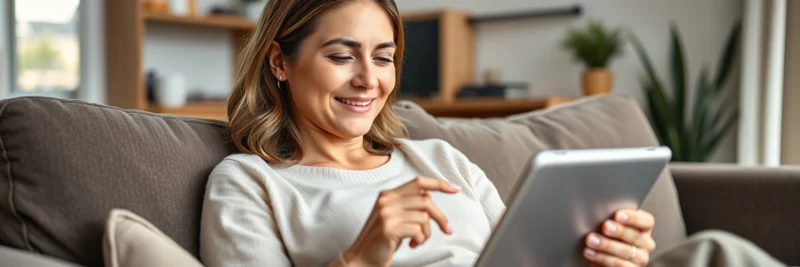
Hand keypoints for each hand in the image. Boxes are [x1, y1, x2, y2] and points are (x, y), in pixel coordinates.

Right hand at [341, 177, 460, 266]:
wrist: (361, 258)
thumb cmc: (382, 239)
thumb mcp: (394, 217)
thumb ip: (408, 204)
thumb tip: (429, 197)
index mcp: (387, 194)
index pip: (418, 182)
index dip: (439, 184)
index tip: (455, 189)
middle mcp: (386, 200)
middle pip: (426, 200)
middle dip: (440, 217)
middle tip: (446, 230)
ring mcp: (386, 213)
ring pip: (424, 217)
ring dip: (426, 233)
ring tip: (417, 240)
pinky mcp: (389, 228)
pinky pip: (418, 230)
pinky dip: (420, 240)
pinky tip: (411, 245)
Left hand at [583, 209, 656, 266]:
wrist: (601, 254)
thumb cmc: (606, 234)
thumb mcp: (610, 223)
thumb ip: (609, 217)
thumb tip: (597, 211)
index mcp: (644, 227)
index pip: (646, 221)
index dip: (633, 218)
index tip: (617, 215)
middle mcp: (646, 243)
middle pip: (635, 236)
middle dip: (618, 231)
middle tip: (604, 226)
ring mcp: (640, 258)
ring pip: (626, 252)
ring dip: (606, 245)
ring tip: (590, 240)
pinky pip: (619, 265)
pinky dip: (601, 258)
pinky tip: (589, 252)